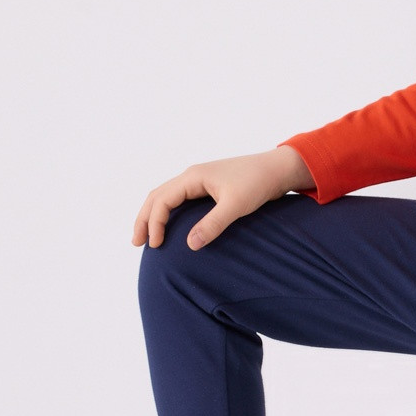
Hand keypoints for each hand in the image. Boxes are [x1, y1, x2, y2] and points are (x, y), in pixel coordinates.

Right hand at [132, 146, 314, 249]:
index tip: (155, 245)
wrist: (277, 169)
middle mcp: (192, 176)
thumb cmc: (258, 183)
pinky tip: (171, 227)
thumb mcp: (236, 205)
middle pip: (157, 196)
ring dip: (154, 215)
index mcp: (193, 177)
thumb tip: (190, 244)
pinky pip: (180, 200)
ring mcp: (199, 181)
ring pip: (167, 197)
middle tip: (137, 243)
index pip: (162, 200)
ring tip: (148, 237)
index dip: (154, 223)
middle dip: (145, 219)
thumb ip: (213, 224)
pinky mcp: (209, 187)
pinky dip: (169, 212)